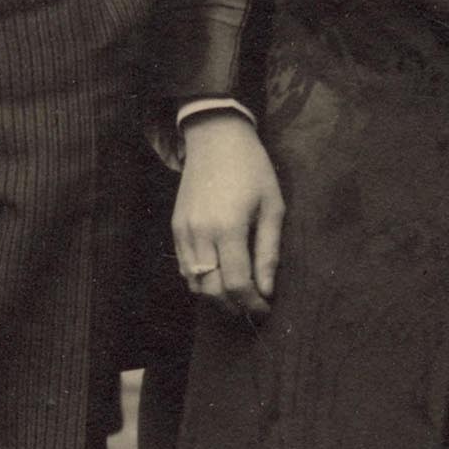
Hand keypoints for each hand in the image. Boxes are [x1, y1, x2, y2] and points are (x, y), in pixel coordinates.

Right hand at [172, 112, 285, 311]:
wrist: (215, 138)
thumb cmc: (252, 169)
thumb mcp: (272, 207)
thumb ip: (268, 252)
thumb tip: (266, 290)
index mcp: (228, 227)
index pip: (236, 284)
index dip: (251, 304)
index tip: (265, 310)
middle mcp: (200, 233)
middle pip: (211, 290)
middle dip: (234, 307)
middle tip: (253, 310)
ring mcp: (183, 231)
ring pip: (194, 283)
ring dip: (216, 298)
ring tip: (238, 297)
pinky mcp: (175, 227)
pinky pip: (184, 268)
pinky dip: (201, 281)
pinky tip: (219, 278)